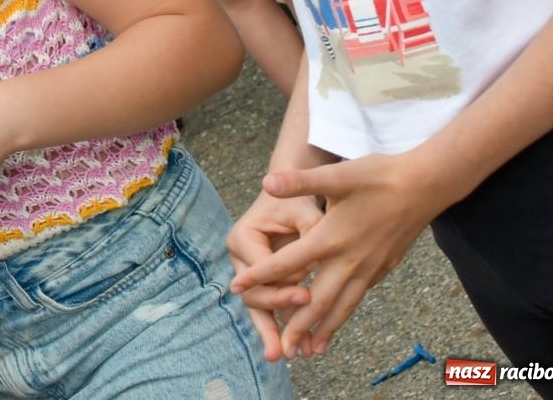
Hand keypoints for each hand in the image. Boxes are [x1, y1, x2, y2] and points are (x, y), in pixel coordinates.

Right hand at [226, 189, 323, 360]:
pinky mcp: (263, 285)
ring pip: (257, 307)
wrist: (291, 198)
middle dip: (277, 306)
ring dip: (271, 331)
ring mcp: (250, 275)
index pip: (261, 268)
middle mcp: (240, 259)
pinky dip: (281, 328)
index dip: (282, 282)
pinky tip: (295, 350)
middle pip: (253, 291)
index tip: (307, 293)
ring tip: (286, 354)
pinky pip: (270, 309)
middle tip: (302, 321)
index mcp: (242, 237)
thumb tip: (312, 266)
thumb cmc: (297, 202)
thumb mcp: (305, 211)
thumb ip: (310, 233)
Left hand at [230, 152, 448, 357]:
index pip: (287, 263)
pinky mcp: (384, 268)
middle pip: (318, 301)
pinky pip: (359, 298)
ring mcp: (370, 267)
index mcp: (330, 238)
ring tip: (312, 351)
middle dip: (298, 327)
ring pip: (344, 306)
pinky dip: (345, 313)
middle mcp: (349, 260)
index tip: (236, 289)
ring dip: (325, 330)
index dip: (260, 276)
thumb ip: (300, 181)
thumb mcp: (337, 175)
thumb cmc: (380, 176)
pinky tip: (338, 319)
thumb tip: (267, 181)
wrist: (427, 185)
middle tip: (283, 352)